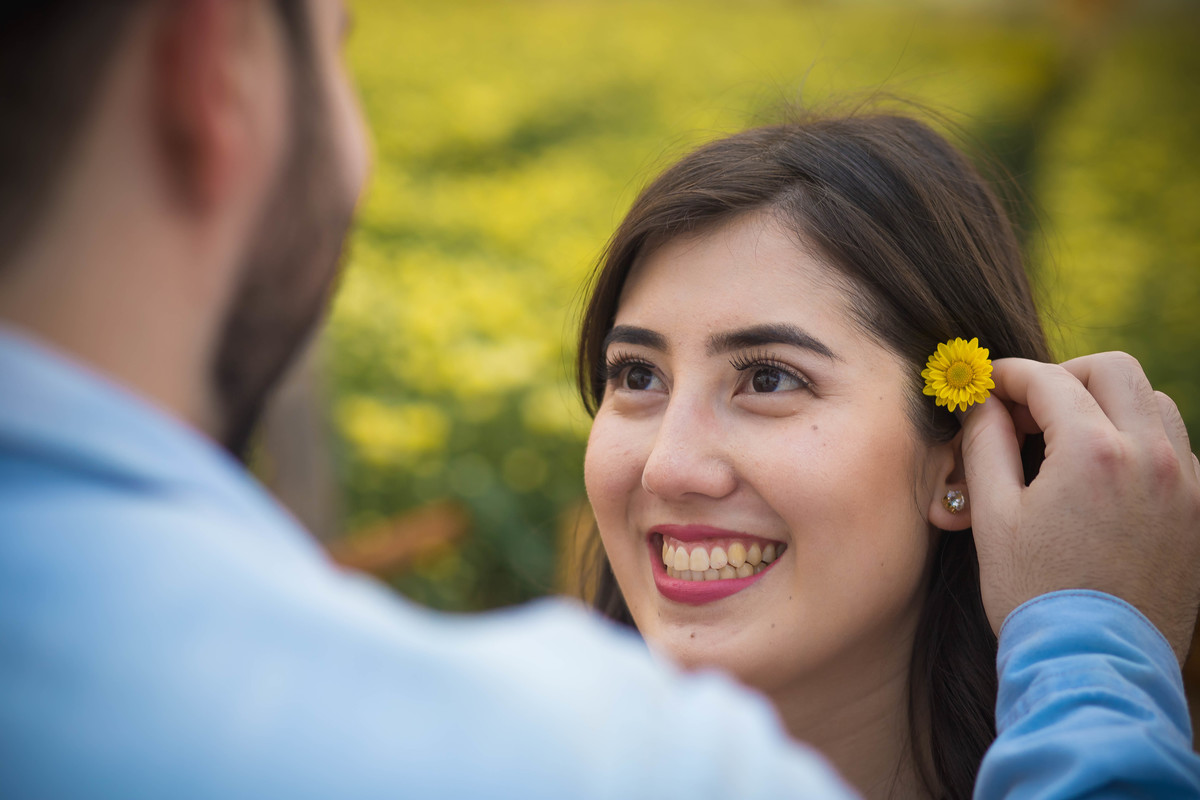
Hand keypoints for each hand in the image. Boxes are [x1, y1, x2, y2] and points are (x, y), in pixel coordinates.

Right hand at [961, 352, 1199, 663]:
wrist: (1094, 666)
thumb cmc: (1034, 594)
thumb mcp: (993, 517)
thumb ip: (985, 444)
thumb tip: (981, 403)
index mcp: (1093, 453)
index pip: (1048, 380)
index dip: (1009, 374)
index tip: (987, 383)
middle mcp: (1151, 457)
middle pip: (1114, 369)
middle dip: (1065, 374)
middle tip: (1030, 404)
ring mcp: (1185, 484)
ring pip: (1154, 402)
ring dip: (1108, 403)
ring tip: (1068, 437)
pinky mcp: (1199, 512)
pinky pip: (1175, 447)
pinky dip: (1138, 441)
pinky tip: (1101, 475)